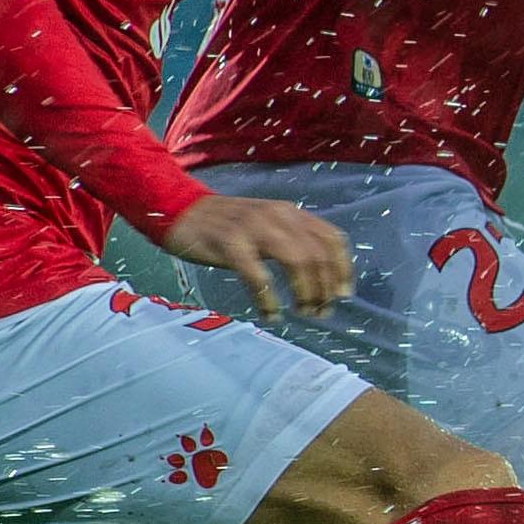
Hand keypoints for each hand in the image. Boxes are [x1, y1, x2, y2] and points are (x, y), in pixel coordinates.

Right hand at [162, 195, 354, 322]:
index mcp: (291, 213)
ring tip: (302, 313)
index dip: (343, 268)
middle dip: (325, 288)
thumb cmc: (227, 226)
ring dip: (305, 292)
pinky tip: (271, 313)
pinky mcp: (230, 243)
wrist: (180, 210)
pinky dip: (269, 299)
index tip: (343, 294)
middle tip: (320, 311)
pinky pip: (258, 275)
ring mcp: (253, 227)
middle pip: (317, 255)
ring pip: (296, 261)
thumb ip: (293, 242)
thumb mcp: (267, 226)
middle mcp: (277, 215)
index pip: (332, 238)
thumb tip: (322, 278)